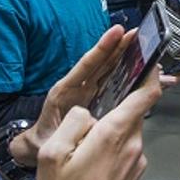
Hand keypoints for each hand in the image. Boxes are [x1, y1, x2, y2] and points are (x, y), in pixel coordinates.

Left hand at [11, 24, 131, 165]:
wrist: (38, 146)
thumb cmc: (44, 140)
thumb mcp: (51, 136)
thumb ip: (62, 130)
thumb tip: (78, 123)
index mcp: (65, 92)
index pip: (87, 65)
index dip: (103, 49)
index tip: (117, 33)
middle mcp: (77, 87)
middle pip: (102, 63)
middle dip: (119, 47)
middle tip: (137, 34)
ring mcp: (86, 91)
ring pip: (108, 69)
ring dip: (125, 56)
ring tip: (142, 44)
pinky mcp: (94, 97)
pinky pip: (111, 82)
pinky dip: (126, 74)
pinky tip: (140, 69)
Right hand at [25, 70, 156, 179]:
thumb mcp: (52, 152)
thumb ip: (75, 121)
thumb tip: (89, 113)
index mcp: (114, 134)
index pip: (146, 95)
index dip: (151, 75)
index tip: (152, 61)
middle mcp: (133, 146)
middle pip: (133, 113)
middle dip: (118, 106)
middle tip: (95, 110)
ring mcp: (137, 164)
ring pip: (128, 133)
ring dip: (112, 132)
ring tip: (83, 148)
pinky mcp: (134, 177)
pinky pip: (126, 152)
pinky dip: (113, 150)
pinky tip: (91, 166)